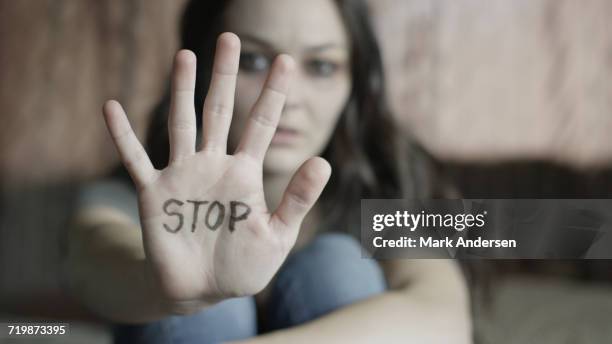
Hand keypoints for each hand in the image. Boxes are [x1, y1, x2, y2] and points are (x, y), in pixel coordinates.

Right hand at [102, 33, 330, 310]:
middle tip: (228, 38)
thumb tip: (323, 161)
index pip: (261, 124)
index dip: (273, 93)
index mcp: (245, 174)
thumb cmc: (243, 266)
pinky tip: (111, 107)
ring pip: (181, 124)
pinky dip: (123, 136)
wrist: (203, 292)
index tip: (286, 61)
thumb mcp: (277, 235)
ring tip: (184, 56)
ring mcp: (183, 176)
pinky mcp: (154, 194)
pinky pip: (137, 159)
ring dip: (181, 91)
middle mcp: (214, 165)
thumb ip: (297, 199)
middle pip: (219, 111)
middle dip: (224, 75)